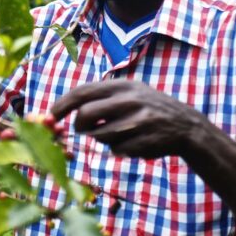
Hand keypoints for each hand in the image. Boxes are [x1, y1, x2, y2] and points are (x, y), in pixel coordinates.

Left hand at [49, 79, 206, 158]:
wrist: (186, 126)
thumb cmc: (147, 109)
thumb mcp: (129, 93)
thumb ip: (101, 98)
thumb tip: (65, 111)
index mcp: (122, 85)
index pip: (82, 92)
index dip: (62, 105)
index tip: (50, 116)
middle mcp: (129, 100)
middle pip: (86, 115)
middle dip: (78, 127)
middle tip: (82, 131)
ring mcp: (138, 120)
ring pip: (100, 136)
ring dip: (102, 139)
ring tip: (118, 134)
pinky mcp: (145, 140)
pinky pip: (117, 150)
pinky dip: (119, 150)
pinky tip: (134, 143)